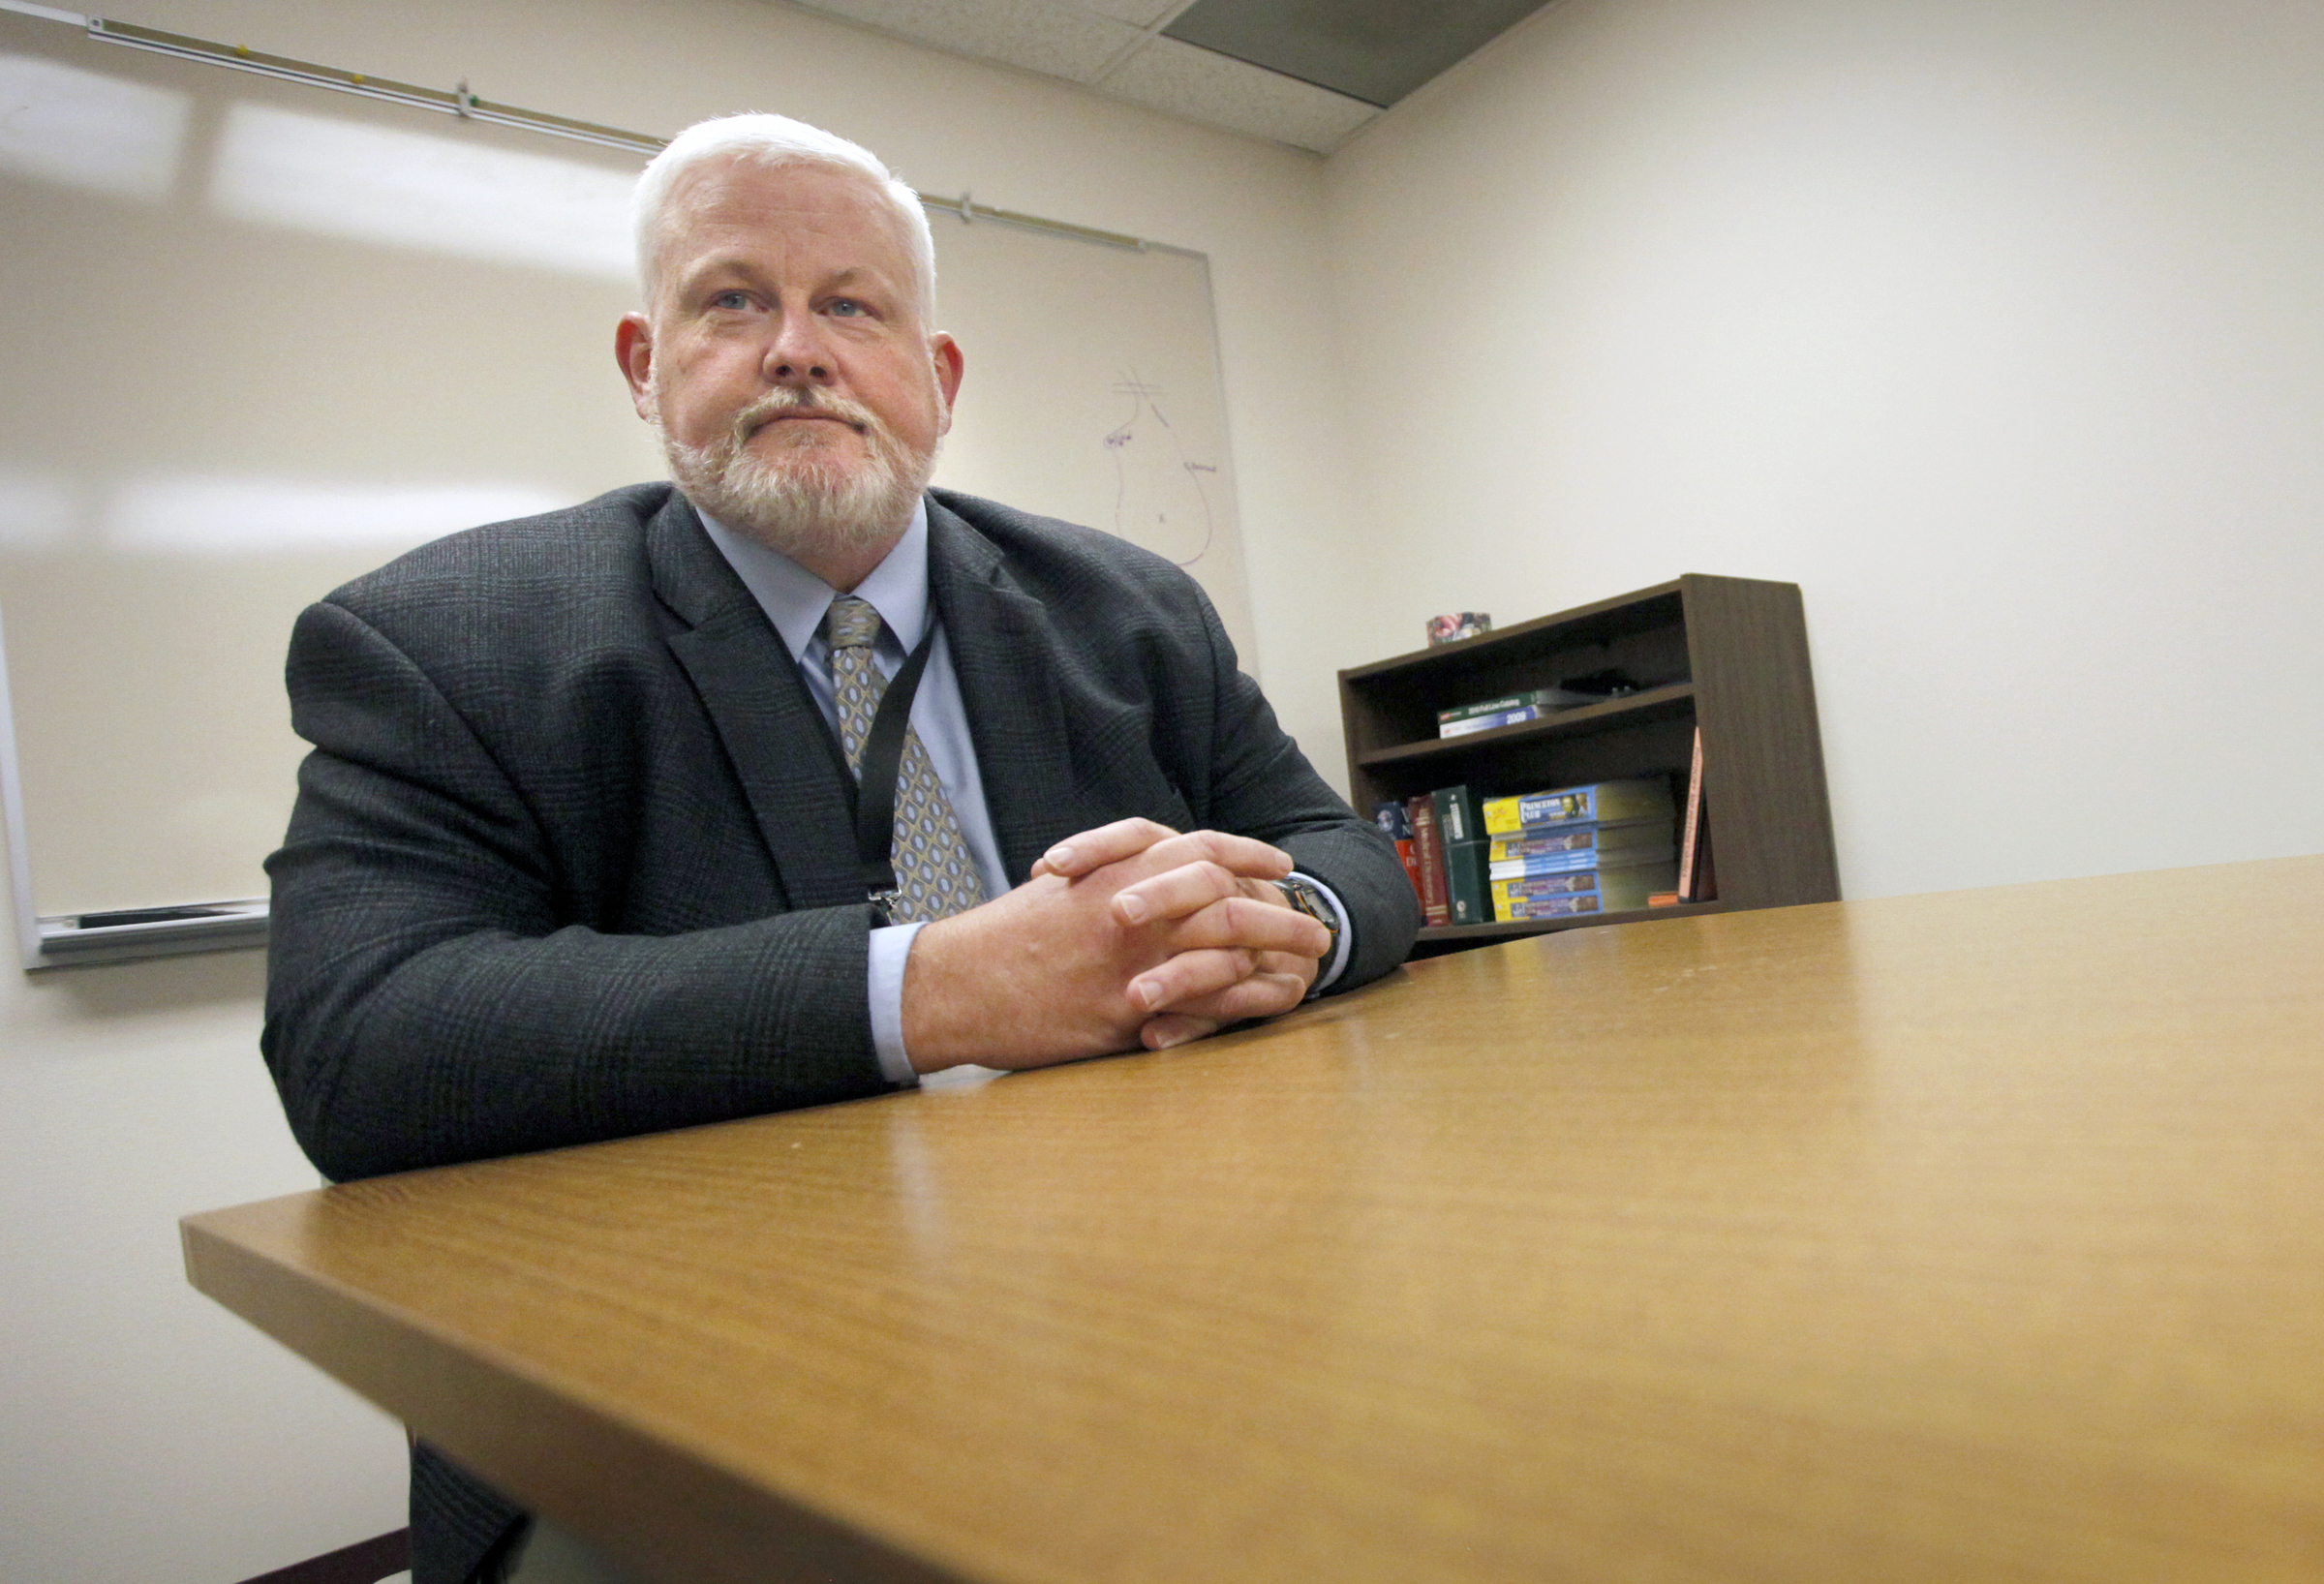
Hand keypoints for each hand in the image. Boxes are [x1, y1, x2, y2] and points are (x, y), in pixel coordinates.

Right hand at [903, 820, 1328, 1070]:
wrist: (957, 984)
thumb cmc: (1003, 939)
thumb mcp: (1063, 890)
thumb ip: (1114, 878)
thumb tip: (1152, 879)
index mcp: (1118, 871)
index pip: (1202, 848)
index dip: (1249, 853)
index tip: (1280, 863)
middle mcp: (1134, 908)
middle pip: (1232, 899)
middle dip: (1282, 912)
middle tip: (1317, 926)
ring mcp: (1132, 960)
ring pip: (1227, 950)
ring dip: (1275, 958)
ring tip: (1308, 968)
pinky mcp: (1125, 1010)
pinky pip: (1200, 1004)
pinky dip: (1239, 1002)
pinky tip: (1261, 1004)